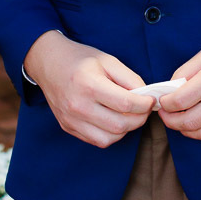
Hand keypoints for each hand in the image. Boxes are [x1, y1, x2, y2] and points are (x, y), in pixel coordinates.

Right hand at [24, 30, 154, 147]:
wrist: (50, 63)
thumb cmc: (81, 59)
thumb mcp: (108, 60)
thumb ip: (129, 78)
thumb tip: (145, 96)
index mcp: (89, 85)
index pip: (125, 104)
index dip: (144, 104)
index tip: (150, 100)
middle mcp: (78, 106)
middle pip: (119, 125)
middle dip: (139, 119)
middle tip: (144, 109)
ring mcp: (71, 120)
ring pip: (109, 138)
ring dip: (126, 129)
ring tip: (129, 115)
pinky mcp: (68, 127)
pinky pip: (96, 140)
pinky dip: (111, 134)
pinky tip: (114, 120)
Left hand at [158, 26, 200, 142]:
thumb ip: (186, 71)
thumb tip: (170, 89)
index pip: (180, 101)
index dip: (165, 104)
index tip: (161, 101)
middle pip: (189, 122)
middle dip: (171, 121)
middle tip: (165, 114)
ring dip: (187, 131)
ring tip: (180, 120)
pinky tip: (199, 125)